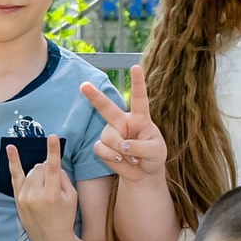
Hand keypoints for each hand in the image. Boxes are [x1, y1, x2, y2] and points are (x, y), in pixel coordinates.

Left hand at [7, 135, 79, 240]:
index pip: (53, 168)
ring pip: (32, 171)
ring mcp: (24, 197)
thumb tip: (52, 165)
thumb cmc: (65, 218)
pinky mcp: (18, 199)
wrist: (51, 240)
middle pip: (41, 168)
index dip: (53, 151)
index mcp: (52, 195)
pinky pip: (15, 176)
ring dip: (39, 174)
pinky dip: (13, 161)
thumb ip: (64, 178)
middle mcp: (36, 195)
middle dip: (48, 170)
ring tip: (45, 189)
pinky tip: (11, 148)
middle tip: (53, 184)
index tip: (53, 136)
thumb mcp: (72, 198)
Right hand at [82, 64, 168, 185]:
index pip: (139, 98)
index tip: (135, 67)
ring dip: (120, 150)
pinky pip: (101, 149)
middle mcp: (123, 121)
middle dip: (94, 96)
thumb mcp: (156, 151)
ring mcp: (111, 133)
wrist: (144, 172)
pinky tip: (121, 160)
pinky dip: (112, 157)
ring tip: (131, 158)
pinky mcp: (103, 146)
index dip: (138, 83)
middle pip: (107, 107)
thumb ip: (141, 147)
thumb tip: (122, 146)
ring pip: (108, 137)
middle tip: (83, 85)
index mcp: (140, 117)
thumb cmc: (153, 156)